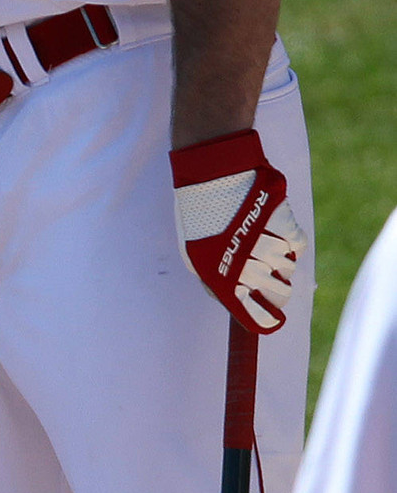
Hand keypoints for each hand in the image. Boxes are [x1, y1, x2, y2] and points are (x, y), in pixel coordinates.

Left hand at [171, 128, 305, 333]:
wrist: (209, 174)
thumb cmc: (200, 216)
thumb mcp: (194, 254)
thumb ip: (214, 283)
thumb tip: (233, 306)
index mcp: (225, 279)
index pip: (261, 318)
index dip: (268, 319)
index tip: (270, 315)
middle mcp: (250, 268)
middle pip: (281, 294)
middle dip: (273, 284)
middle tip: (259, 265)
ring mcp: (270, 247)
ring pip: (289, 268)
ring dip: (278, 256)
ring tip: (256, 236)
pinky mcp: (286, 226)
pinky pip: (297, 245)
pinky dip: (288, 238)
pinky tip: (269, 225)